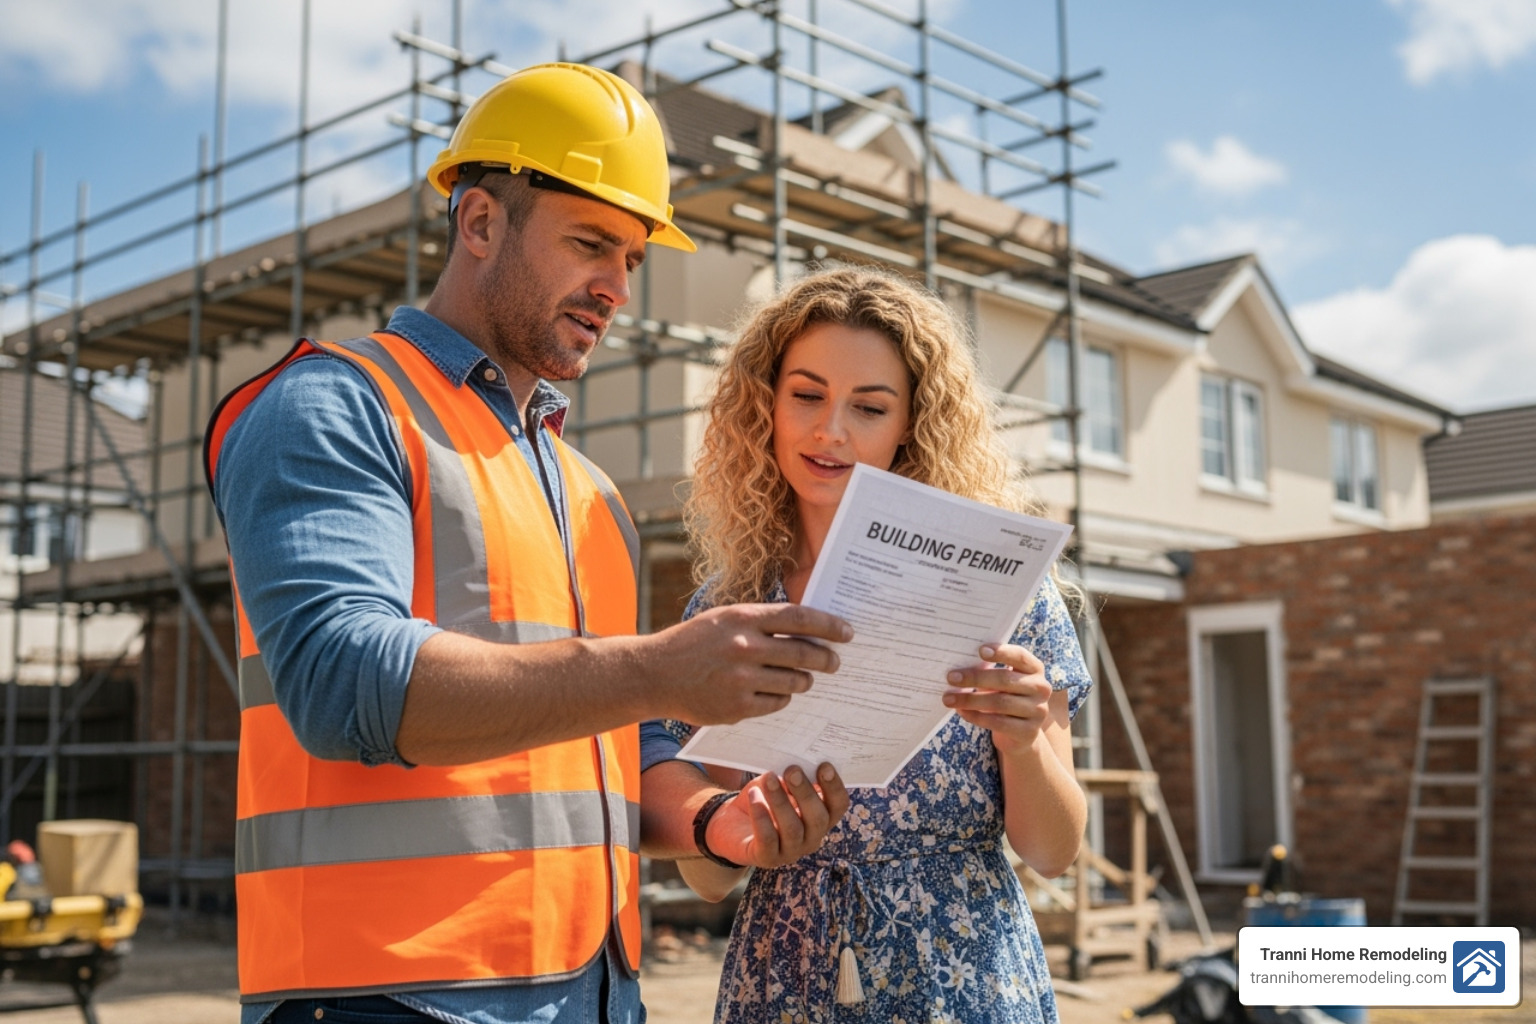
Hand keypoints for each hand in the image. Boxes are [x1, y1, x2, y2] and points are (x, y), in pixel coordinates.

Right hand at [650, 604, 851, 724]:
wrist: (654, 674)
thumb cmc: (692, 643)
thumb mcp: (724, 619)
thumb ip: (760, 622)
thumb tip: (805, 629)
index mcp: (743, 618)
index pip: (799, 618)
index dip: (829, 625)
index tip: (847, 633)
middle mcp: (744, 647)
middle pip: (803, 652)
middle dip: (826, 658)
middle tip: (835, 662)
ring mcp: (741, 679)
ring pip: (794, 682)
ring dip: (804, 681)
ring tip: (804, 678)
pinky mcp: (737, 707)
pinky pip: (776, 704)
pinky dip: (782, 699)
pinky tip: (776, 693)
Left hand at [705, 763, 849, 868]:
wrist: (732, 823)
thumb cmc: (764, 799)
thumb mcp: (780, 784)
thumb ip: (792, 777)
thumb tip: (799, 761)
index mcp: (821, 817)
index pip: (838, 806)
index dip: (834, 787)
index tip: (824, 765)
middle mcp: (811, 837)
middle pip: (818, 819)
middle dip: (806, 792)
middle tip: (792, 770)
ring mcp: (790, 851)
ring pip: (793, 829)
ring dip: (781, 801)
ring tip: (769, 779)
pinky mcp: (767, 858)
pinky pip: (767, 839)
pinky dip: (761, 817)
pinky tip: (754, 797)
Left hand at [942, 643, 1052, 755]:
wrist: (1020, 734)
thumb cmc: (1005, 698)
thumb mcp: (1002, 683)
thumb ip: (989, 671)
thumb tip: (958, 667)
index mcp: (1034, 669)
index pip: (1020, 656)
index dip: (1001, 652)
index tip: (980, 650)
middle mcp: (1041, 688)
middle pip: (1005, 679)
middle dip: (975, 677)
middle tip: (951, 677)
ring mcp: (1038, 711)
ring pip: (999, 702)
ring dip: (970, 700)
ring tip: (949, 698)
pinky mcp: (1029, 732)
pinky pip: (998, 722)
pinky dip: (976, 716)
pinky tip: (961, 712)